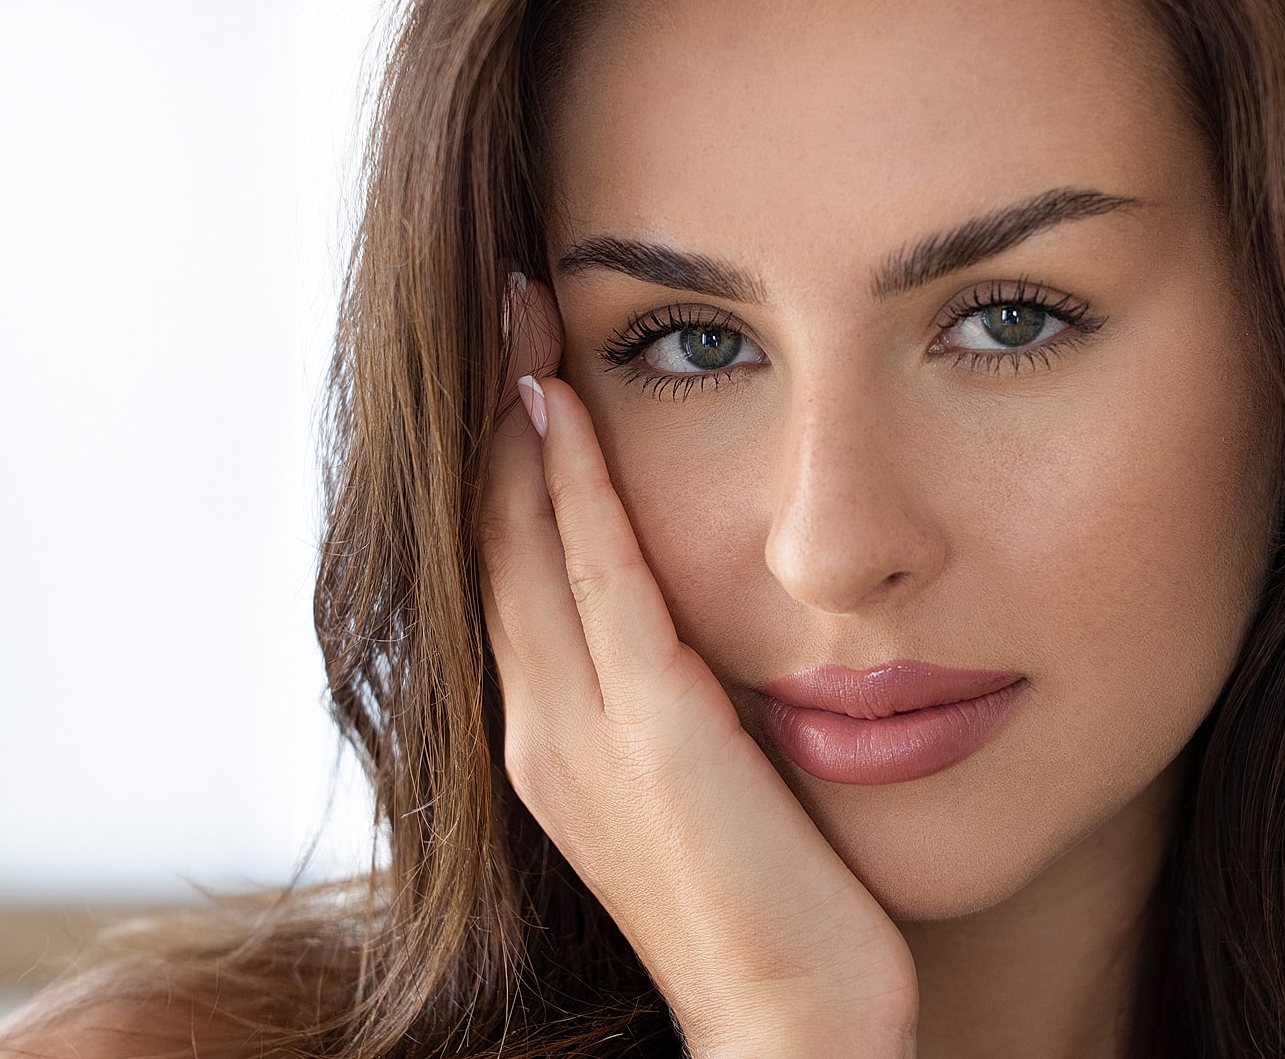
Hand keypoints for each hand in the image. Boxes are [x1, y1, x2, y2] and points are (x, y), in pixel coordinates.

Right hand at [480, 277, 917, 1056]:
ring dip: (517, 424)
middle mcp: (542, 729)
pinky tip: (563, 406)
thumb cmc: (776, 909)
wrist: (792, 1027)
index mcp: (552, 739)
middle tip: (500, 299)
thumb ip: (680, 700)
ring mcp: (583, 734)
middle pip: (495, 539)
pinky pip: (600, 584)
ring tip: (516, 316)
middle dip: (493, 414)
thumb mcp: (707, 783)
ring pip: (526, 545)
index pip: (511, 569)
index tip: (513, 360)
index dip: (501, 462)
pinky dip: (574, 490)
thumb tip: (703, 619)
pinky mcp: (653, 735)